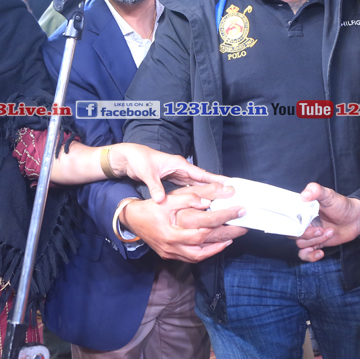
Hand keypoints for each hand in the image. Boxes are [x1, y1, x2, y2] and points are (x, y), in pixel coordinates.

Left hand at [108, 142, 226, 201]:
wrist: (127, 158)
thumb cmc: (138, 160)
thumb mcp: (147, 173)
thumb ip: (155, 187)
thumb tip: (161, 200)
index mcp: (179, 164)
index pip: (201, 174)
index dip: (216, 180)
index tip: (230, 184)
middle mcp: (181, 169)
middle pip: (203, 180)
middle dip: (217, 187)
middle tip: (232, 195)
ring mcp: (177, 174)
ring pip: (196, 184)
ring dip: (208, 191)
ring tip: (221, 200)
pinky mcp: (172, 179)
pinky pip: (188, 187)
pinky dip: (195, 193)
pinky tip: (202, 201)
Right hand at [122, 182, 246, 262]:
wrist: (132, 220)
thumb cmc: (151, 207)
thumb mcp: (169, 199)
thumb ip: (189, 198)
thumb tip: (209, 200)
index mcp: (173, 231)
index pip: (205, 225)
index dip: (224, 218)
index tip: (238, 210)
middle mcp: (173, 246)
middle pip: (207, 243)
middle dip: (227, 234)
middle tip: (243, 226)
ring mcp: (171, 253)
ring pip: (199, 255)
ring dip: (218, 247)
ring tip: (232, 237)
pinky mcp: (170, 255)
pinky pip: (191, 257)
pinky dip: (206, 252)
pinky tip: (215, 244)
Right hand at [295, 182, 359, 261]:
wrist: (356, 219)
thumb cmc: (342, 205)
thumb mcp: (329, 195)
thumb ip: (316, 190)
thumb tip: (303, 195)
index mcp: (303, 210)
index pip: (289, 219)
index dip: (293, 224)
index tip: (304, 224)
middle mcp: (304, 223)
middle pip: (295, 234)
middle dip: (308, 235)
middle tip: (322, 229)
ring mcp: (310, 234)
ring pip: (302, 244)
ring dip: (316, 241)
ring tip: (329, 233)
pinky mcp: (317, 243)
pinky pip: (306, 254)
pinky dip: (311, 256)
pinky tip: (320, 252)